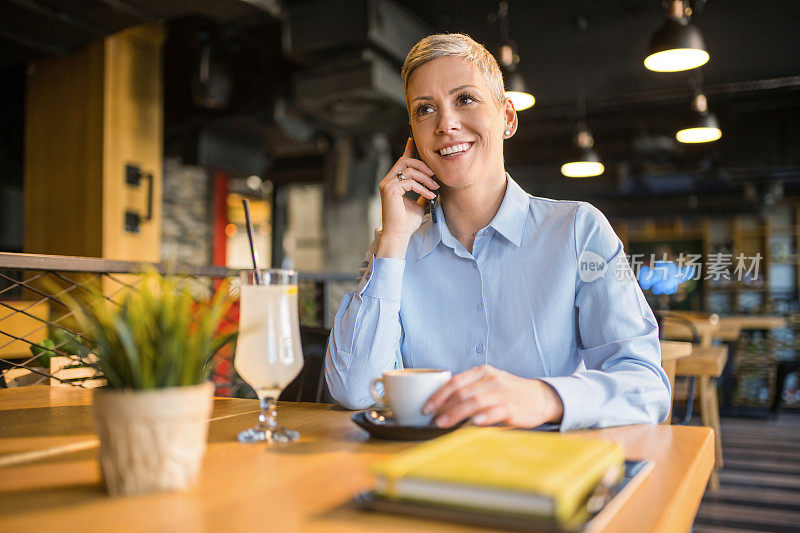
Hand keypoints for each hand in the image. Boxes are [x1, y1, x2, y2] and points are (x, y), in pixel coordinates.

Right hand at [376, 138, 438, 257]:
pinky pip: (410, 182)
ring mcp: (387, 184)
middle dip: (422, 164)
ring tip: (435, 187)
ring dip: (426, 177)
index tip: (415, 141)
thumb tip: (432, 186)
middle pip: (405, 161)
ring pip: (409, 170)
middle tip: (434, 174)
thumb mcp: (419, 204)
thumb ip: (422, 192)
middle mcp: (387, 181)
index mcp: (392, 182)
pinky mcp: (389, 190)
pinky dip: (423, 188)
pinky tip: (430, 195)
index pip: (402, 162)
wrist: (399, 235)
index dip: (409, 150)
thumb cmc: (407, 223)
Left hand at [422, 365, 563, 427]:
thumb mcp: (489, 382)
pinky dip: (482, 418)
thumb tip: (441, 404)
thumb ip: (469, 388)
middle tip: (431, 419)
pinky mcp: (512, 408)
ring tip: (442, 423)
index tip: (425, 407)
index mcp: (483, 372)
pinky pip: (494, 412)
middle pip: (461, 393)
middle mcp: (491, 380)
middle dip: (443, 407)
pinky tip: (471, 424)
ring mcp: (502, 393)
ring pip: (474, 403)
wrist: (541, 398)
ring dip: (455, 414)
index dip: (438, 395)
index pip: (454, 382)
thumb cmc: (509, 392)